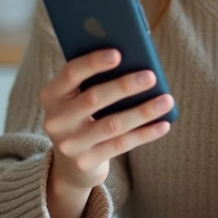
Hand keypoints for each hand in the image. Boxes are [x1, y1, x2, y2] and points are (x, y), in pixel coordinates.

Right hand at [40, 49, 172, 193]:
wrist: (70, 163)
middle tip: (151, 76)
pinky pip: (121, 145)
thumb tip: (134, 61)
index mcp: (51, 95)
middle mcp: (56, 120)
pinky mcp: (87, 162)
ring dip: (142, 111)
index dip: (93, 62)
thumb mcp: (77, 97)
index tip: (118, 53)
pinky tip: (163, 124)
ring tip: (166, 100)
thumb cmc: (82, 115)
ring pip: (112, 125)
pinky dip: (145, 133)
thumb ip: (94, 80)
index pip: (71, 73)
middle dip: (124, 86)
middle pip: (93, 99)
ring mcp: (71, 144)